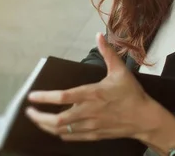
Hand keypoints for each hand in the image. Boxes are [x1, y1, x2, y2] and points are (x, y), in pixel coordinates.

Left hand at [25, 32, 167, 141]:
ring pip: (62, 131)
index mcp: (92, 94)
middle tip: (29, 111)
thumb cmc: (132, 94)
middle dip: (39, 117)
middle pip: (57, 120)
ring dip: (46, 126)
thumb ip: (108, 53)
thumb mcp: (121, 70)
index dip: (45, 98)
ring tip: (37, 119)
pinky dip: (59, 134)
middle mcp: (88, 112)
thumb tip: (99, 35)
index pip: (63, 97)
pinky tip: (55, 129)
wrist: (145, 119)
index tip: (32, 97)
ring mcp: (90, 126)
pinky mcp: (94, 135)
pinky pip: (71, 138)